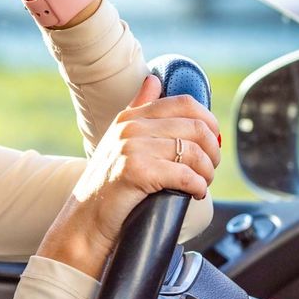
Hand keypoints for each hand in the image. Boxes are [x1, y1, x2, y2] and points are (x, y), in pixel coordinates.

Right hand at [36, 74, 221, 276]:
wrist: (85, 218)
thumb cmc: (107, 184)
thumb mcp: (119, 139)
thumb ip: (138, 109)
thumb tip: (154, 80)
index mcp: (131, 117)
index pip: (184, 104)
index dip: (209, 122)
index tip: (211, 143)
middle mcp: (131, 127)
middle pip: (196, 128)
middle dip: (212, 151)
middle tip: (210, 169)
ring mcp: (132, 147)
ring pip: (194, 153)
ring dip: (207, 172)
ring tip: (202, 183)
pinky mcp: (137, 171)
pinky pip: (185, 175)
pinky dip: (198, 186)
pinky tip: (195, 193)